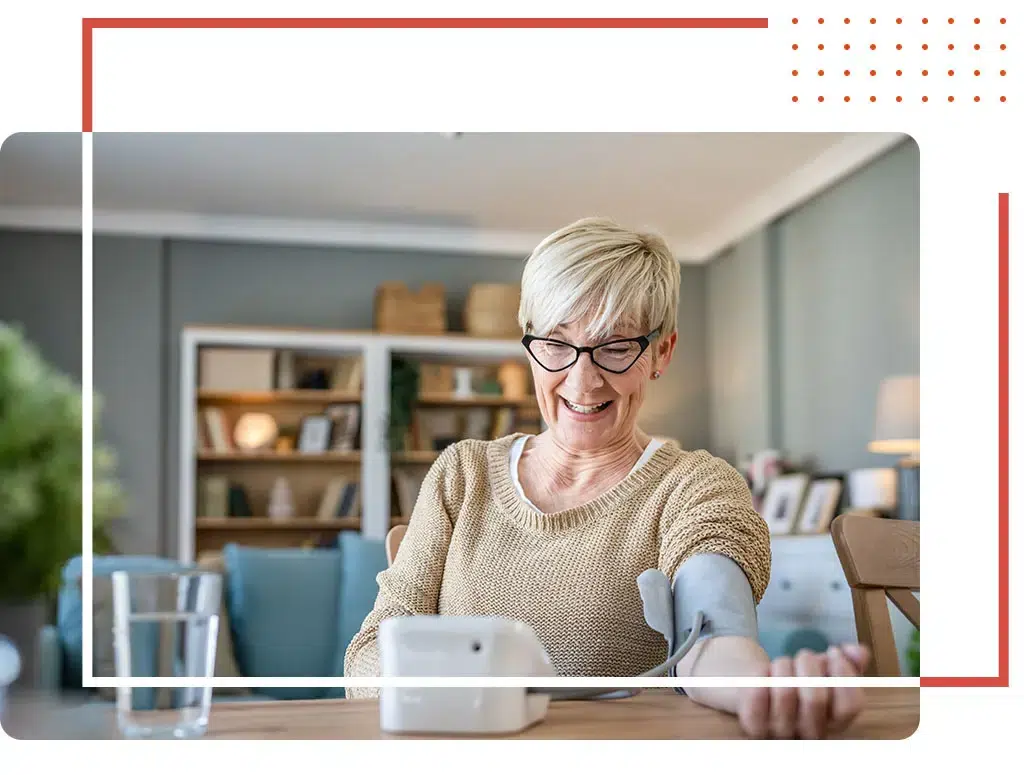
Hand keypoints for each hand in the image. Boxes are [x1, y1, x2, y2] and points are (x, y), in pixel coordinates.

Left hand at [737, 644, 870, 738]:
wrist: (757, 686)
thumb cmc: (798, 678)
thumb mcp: (826, 668)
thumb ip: (850, 660)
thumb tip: (858, 652)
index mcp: (835, 723)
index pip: (850, 706)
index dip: (844, 674)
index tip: (833, 652)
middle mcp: (810, 734)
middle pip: (815, 698)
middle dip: (808, 663)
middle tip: (803, 655)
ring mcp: (780, 732)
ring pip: (785, 692)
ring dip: (783, 664)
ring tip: (782, 662)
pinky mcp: (753, 725)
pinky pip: (757, 694)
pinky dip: (761, 672)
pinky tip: (764, 671)